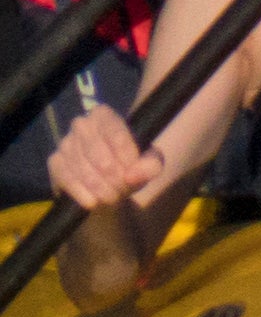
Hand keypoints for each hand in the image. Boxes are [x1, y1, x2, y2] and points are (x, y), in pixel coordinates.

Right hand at [42, 104, 158, 212]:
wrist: (107, 183)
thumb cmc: (130, 166)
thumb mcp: (149, 162)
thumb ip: (150, 165)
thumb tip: (132, 175)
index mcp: (105, 115)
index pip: (117, 135)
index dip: (127, 158)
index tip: (134, 175)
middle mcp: (81, 124)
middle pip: (101, 157)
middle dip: (116, 178)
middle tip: (124, 190)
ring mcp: (65, 143)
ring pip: (85, 170)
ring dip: (101, 189)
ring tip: (113, 196)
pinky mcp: (55, 162)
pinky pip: (68, 179)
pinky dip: (83, 193)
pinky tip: (93, 201)